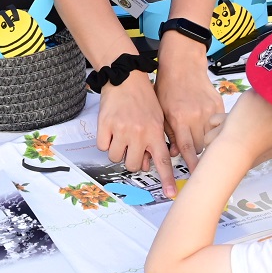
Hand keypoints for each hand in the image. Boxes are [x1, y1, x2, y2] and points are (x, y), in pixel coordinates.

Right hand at [96, 74, 176, 195]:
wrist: (125, 78)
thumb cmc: (143, 98)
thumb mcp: (156, 119)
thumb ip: (154, 142)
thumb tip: (146, 165)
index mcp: (154, 132)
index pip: (162, 161)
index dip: (166, 179)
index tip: (169, 194)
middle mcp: (138, 133)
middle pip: (132, 165)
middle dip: (131, 160)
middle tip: (131, 147)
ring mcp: (120, 130)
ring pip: (115, 157)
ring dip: (117, 150)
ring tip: (120, 135)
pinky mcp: (105, 125)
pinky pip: (102, 146)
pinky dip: (105, 141)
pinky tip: (110, 129)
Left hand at [154, 46, 223, 170]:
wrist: (183, 64)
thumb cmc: (168, 87)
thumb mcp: (161, 111)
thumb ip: (169, 133)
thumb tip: (174, 154)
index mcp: (179, 117)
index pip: (187, 148)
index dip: (192, 165)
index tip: (197, 177)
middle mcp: (195, 115)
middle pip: (201, 146)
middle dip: (196, 152)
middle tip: (192, 151)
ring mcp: (209, 110)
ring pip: (211, 137)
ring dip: (205, 141)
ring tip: (197, 135)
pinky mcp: (218, 105)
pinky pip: (219, 125)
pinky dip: (213, 129)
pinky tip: (205, 123)